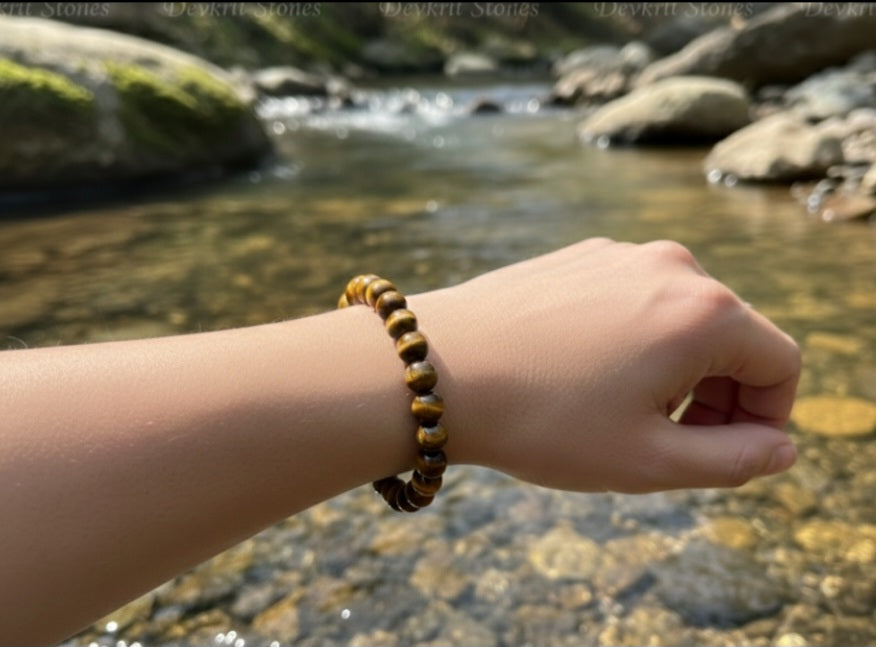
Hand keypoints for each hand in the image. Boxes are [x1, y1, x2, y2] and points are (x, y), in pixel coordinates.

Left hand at [411, 238, 800, 492]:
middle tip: (669, 443)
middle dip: (718, 396)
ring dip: (673, 370)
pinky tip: (580, 377)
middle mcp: (670, 267)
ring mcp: (618, 255)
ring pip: (679, 318)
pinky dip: (631, 341)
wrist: (434, 371)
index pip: (780, 364)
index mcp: (704, 312)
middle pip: (733, 336)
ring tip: (619, 412)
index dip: (766, 418)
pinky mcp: (576, 258)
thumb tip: (781, 446)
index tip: (723, 453)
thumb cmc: (541, 420)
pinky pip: (631, 301)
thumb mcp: (649, 461)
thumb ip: (735, 460)